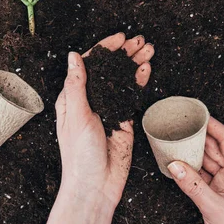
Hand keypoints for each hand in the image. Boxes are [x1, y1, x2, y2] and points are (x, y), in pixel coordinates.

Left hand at [55, 33, 153, 208]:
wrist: (95, 185)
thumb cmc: (78, 155)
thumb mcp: (75, 116)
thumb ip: (77, 85)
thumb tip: (74, 56)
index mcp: (74, 96)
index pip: (90, 64)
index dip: (105, 49)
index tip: (119, 38)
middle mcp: (92, 99)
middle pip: (110, 68)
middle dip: (125, 52)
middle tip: (140, 40)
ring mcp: (110, 108)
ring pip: (124, 78)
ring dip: (135, 62)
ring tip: (149, 49)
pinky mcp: (124, 119)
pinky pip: (132, 95)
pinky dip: (140, 80)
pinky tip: (146, 69)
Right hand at [168, 118, 223, 223]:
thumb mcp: (214, 209)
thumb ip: (193, 186)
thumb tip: (174, 165)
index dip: (212, 124)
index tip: (197, 114)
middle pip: (215, 147)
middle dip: (198, 136)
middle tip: (180, 125)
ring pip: (207, 161)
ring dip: (192, 153)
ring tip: (175, 140)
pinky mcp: (217, 194)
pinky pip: (202, 175)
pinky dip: (190, 169)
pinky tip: (178, 162)